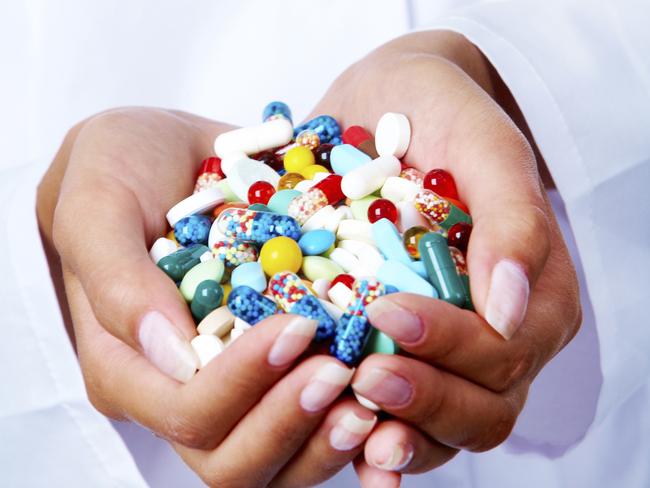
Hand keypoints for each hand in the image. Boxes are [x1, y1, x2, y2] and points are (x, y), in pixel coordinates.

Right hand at [37, 108, 376, 486]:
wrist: (160, 152)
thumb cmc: (118, 171)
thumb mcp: (98, 205)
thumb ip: (118, 280)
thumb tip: (172, 350)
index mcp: (127, 365)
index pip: (185, 412)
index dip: (242, 384)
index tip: (295, 327)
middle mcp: (178, 390)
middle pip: (232, 458)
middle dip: (290, 421)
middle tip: (342, 370)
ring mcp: (229, 384)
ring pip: (276, 458)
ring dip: (326, 438)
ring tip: (370, 395)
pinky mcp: (269, 367)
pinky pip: (308, 421)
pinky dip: (344, 419)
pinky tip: (381, 392)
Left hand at [309, 31, 580, 484]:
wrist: (391, 103)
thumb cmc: (447, 119)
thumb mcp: (486, 149)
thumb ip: (515, 221)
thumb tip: (510, 307)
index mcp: (534, 297)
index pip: (506, 351)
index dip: (453, 346)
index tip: (390, 313)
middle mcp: (496, 337)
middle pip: (481, 407)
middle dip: (424, 399)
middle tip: (364, 376)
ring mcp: (445, 353)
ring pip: (441, 426)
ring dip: (397, 434)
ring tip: (345, 421)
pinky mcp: (396, 352)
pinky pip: (393, 413)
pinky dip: (366, 433)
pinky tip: (333, 433)